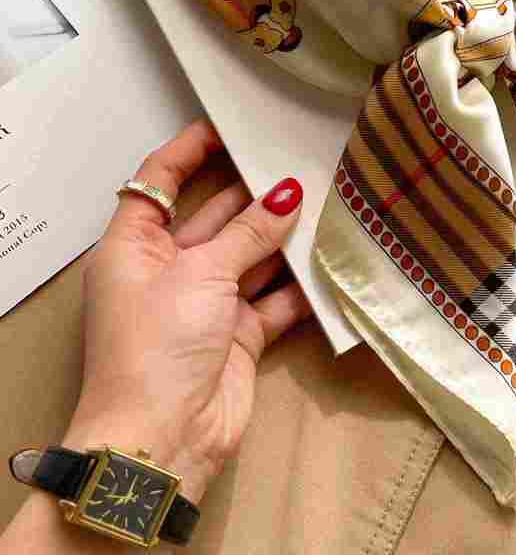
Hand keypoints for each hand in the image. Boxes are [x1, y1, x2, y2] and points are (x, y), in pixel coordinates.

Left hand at [62, 120, 310, 502]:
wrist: (164, 439)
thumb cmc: (159, 343)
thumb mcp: (200, 273)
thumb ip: (249, 232)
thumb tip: (288, 192)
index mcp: (136, 245)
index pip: (160, 182)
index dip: (190, 150)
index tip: (230, 125)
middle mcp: (171, 268)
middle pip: (216, 215)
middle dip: (255, 192)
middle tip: (300, 157)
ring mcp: (207, 302)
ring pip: (251, 255)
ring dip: (284, 236)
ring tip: (328, 198)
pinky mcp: (240, 333)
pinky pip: (274, 297)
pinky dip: (300, 283)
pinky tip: (331, 258)